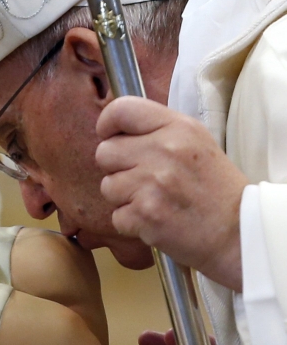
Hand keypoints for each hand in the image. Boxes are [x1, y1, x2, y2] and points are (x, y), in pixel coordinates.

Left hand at [95, 98, 247, 290]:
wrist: (240, 234)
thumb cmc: (216, 188)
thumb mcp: (196, 141)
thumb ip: (158, 129)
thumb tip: (116, 130)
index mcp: (177, 127)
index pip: (121, 110)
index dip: (107, 124)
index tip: (110, 136)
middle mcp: (163, 150)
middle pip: (105, 152)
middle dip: (117, 167)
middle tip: (142, 179)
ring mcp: (153, 183)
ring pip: (107, 186)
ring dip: (124, 197)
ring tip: (154, 201)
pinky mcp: (146, 215)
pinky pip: (116, 216)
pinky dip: (131, 223)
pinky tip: (156, 220)